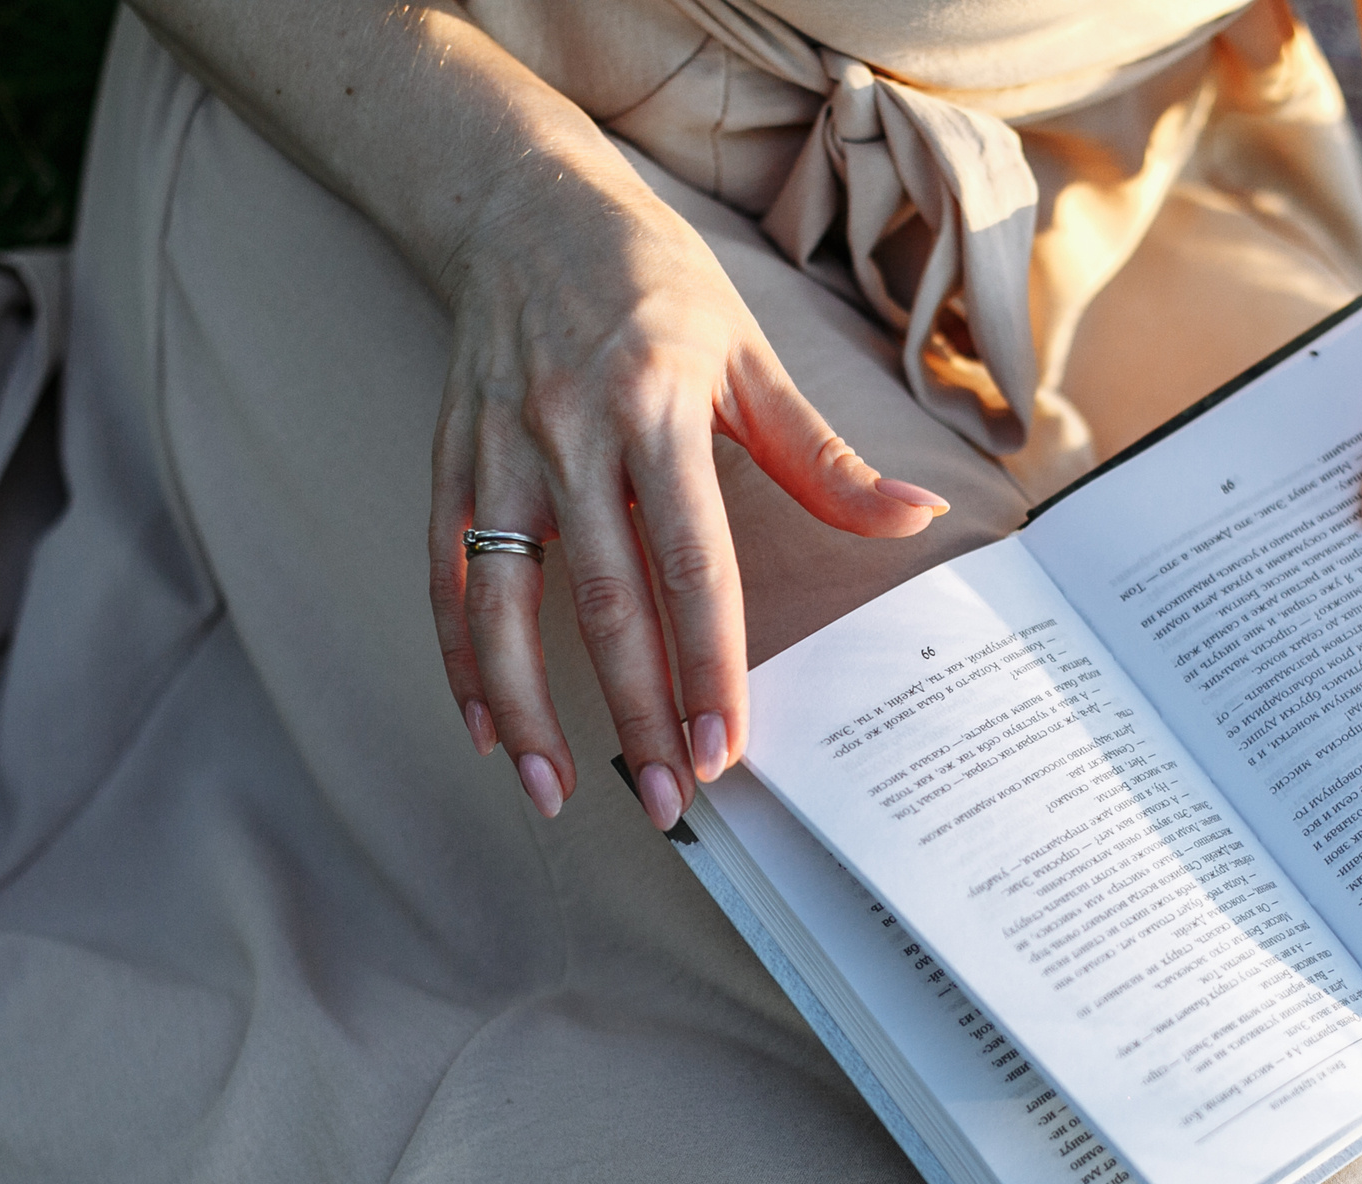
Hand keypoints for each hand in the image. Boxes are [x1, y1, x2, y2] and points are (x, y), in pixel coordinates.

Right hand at [429, 152, 946, 828]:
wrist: (524, 205)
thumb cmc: (654, 283)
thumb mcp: (751, 352)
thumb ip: (824, 455)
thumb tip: (914, 519)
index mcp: (657, 407)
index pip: (691, 562)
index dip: (707, 662)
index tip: (722, 745)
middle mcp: (570, 434)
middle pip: (604, 602)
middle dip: (636, 712)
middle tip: (666, 800)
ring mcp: (499, 453)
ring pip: (503, 603)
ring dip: (530, 709)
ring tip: (557, 793)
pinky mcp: (450, 464)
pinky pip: (447, 578)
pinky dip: (462, 660)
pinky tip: (491, 731)